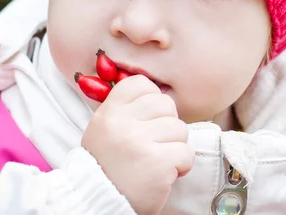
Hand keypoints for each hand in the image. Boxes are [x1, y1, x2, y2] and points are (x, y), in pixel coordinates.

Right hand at [82, 75, 194, 214]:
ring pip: (180, 128)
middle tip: (155, 142)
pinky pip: (186, 152)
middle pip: (166, 104)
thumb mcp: (103, 129)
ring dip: (175, 146)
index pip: (141, 83)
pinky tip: (166, 172)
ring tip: (158, 159)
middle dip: (167, 124)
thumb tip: (156, 92)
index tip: (149, 117)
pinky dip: (182, 165)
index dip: (152, 98)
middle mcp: (122, 123)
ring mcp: (140, 142)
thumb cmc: (107, 165)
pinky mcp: (158, 162)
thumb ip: (125, 109)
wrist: (98, 202)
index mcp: (109, 111)